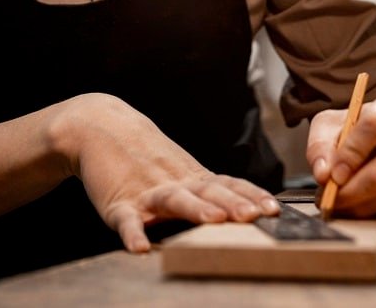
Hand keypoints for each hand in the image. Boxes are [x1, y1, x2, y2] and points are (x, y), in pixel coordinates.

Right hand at [58, 93, 280, 251]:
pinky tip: (140, 247)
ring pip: (174, 199)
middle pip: (209, 191)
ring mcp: (147, 191)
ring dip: (195, 209)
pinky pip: (127, 220)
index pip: (228, 185)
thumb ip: (205, 190)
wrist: (101, 128)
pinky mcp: (118, 203)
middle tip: (255, 215)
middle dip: (234, 203)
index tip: (274, 208)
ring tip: (214, 220)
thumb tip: (244, 210)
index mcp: (192, 177)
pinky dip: (133, 233)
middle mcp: (175, 182)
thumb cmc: (145, 156)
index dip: (252, 195)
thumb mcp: (180, 170)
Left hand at [307, 93, 375, 216]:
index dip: (352, 152)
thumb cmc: (355, 128)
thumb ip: (321, 145)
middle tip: (328, 196)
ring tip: (333, 200)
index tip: (332, 173)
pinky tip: (351, 203)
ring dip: (355, 204)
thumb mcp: (330, 125)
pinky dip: (366, 210)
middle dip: (351, 190)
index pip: (375, 126)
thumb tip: (323, 174)